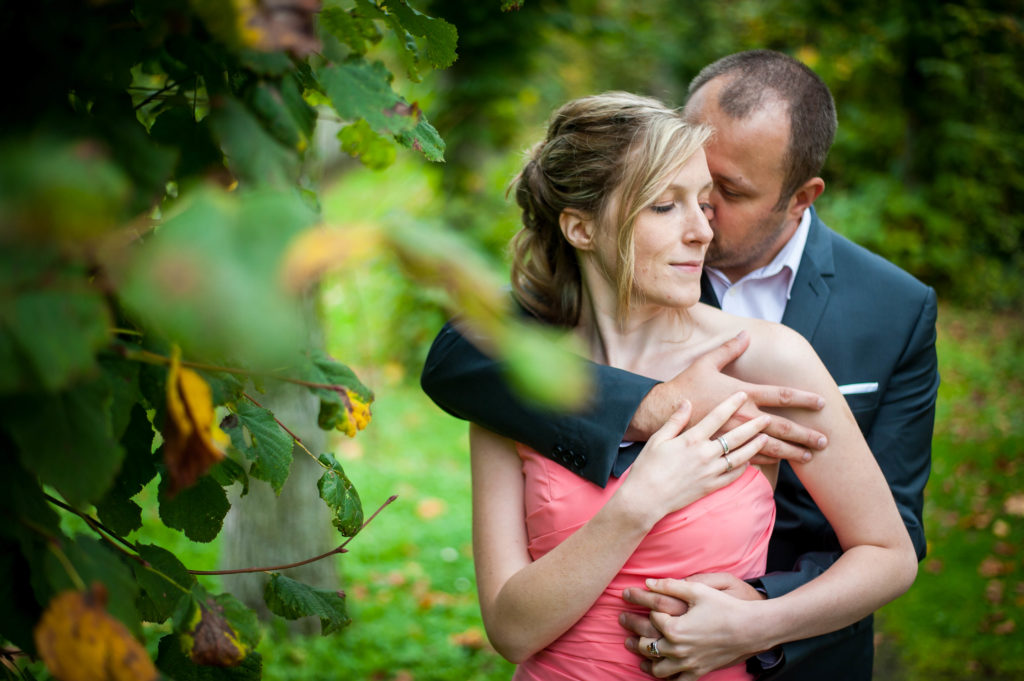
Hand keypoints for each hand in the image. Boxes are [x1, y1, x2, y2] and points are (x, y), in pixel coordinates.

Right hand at [620, 393, 768, 521]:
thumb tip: (687, 402)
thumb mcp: (657, 439)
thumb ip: (675, 420)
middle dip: (753, 425)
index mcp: (691, 439)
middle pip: (736, 436)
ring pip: (740, 457)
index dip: (732, 404)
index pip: (717, 416)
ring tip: (766, 438)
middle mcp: (705, 454)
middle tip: (767, 417)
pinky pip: (734, 476)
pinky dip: (744, 467)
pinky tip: (751, 461)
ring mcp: (710, 472)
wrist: (646, 498)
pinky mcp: (711, 486)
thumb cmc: (647, 467)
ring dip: (755, 446)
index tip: (743, 395)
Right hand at [625, 331, 827, 461]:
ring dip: (792, 452)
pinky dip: (768, 461)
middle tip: (825, 439)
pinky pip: (750, 459)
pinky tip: (780, 464)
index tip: (821, 403)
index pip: (779, 396)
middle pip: (782, 427)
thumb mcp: (705, 363)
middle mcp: (741, 417)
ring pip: (770, 447)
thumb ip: (728, 350)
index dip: (802, 398)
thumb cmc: (684, 387)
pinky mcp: (723, 450)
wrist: (660, 413)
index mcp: (741, 394)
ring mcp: (733, 437)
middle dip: (805, 434)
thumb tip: (746, 334)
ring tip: (810, 456)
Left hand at [625, 579, 764, 679]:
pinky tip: (660, 669)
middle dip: (633, 632)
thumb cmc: (725, 607)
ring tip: (638, 651)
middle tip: (623, 622)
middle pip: (647, 644)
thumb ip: (670, 585)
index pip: (650, 616)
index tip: (630, 595)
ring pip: (657, 669)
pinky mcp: (699, 672)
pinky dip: (666, 678)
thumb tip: (648, 582)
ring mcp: (688, 664)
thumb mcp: (698, 590)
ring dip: (645, 659)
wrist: (751, 629)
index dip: (641, 603)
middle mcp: (678, 650)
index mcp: (675, 628)